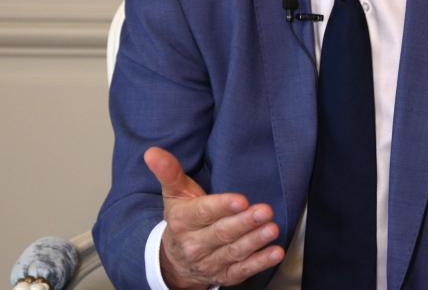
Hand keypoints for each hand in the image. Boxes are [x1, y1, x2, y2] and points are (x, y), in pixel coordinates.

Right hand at [144, 147, 284, 288]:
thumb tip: (152, 152)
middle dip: (244, 222)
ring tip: (272, 229)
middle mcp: (194, 244)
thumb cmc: (182, 218)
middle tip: (264, 211)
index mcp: (182, 220)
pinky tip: (275, 252)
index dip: (222, 206)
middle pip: (221, 233)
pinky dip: (260, 263)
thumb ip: (168, 171)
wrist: (174, 260)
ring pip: (233, 252)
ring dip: (254, 241)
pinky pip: (242, 271)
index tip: (240, 199)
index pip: (203, 212)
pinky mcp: (223, 276)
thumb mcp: (174, 193)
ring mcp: (209, 262)